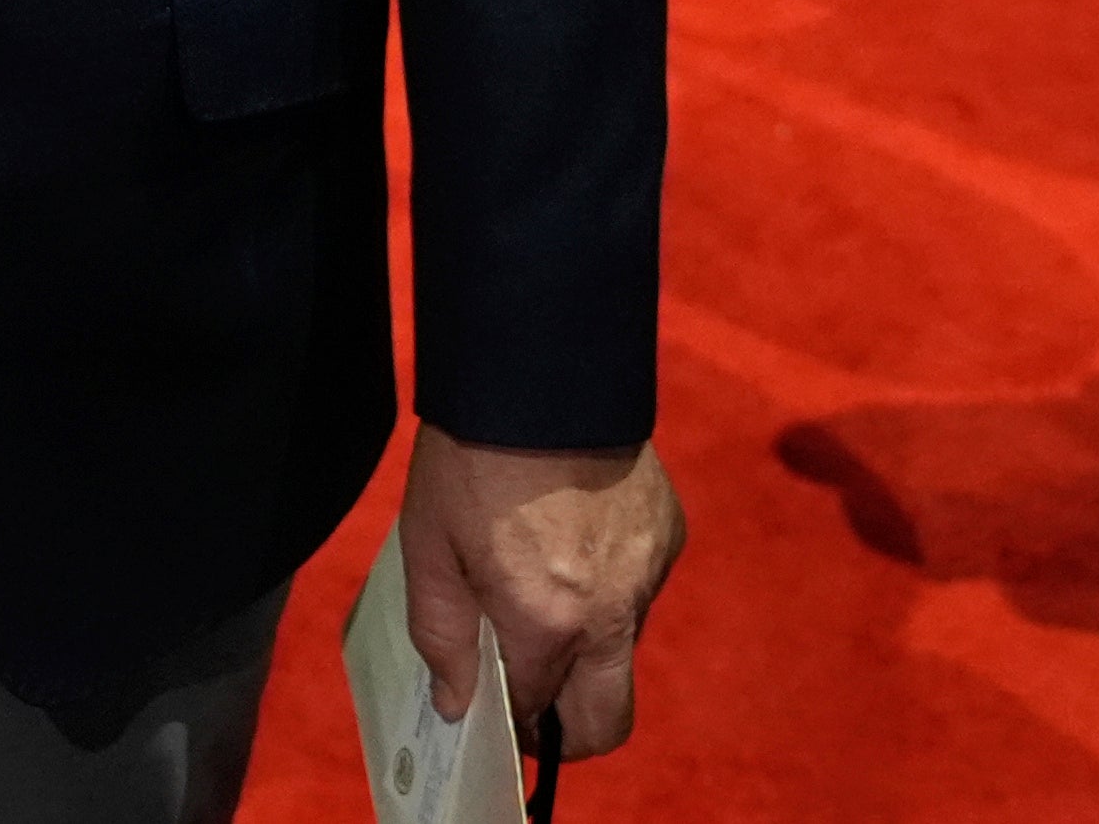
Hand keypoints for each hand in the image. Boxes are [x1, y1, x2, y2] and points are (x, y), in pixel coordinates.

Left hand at [401, 428, 681, 760]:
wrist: (541, 372)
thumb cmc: (471, 457)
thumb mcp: (429, 546)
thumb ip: (442, 635)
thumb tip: (455, 705)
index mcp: (548, 621)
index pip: (538, 712)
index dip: (510, 719)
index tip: (491, 707)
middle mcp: (613, 612)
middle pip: (608, 719)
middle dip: (568, 726)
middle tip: (528, 693)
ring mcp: (649, 574)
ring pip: (623, 650)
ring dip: (584, 645)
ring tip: (535, 582)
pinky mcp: (669, 536)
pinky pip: (640, 592)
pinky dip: (606, 589)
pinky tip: (568, 538)